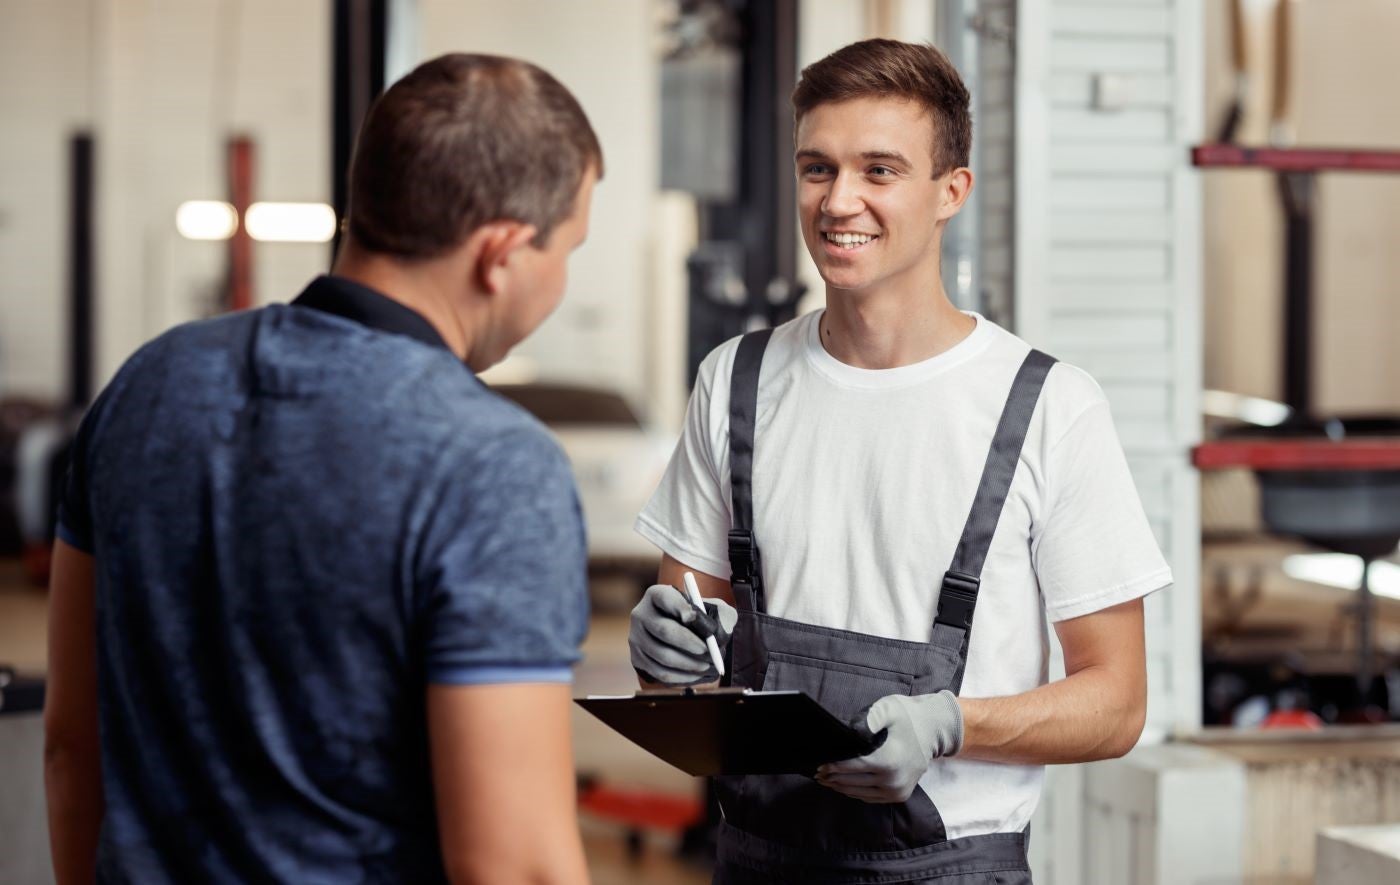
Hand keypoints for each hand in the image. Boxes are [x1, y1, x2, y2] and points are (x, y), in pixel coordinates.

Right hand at [629, 584, 736, 684]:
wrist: (681, 636)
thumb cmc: (700, 620)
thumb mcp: (713, 610)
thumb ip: (719, 616)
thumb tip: (715, 635)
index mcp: (657, 595)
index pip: (665, 598)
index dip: (679, 607)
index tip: (693, 617)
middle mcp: (641, 614)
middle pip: (664, 630)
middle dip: (690, 643)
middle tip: (708, 651)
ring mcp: (636, 639)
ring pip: (663, 656)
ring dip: (689, 664)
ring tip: (707, 665)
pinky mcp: (637, 660)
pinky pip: (661, 674)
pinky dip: (682, 677)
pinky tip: (697, 674)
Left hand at [816, 690, 961, 802]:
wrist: (935, 730)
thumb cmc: (908, 716)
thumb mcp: (888, 709)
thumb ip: (868, 719)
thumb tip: (849, 733)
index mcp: (888, 761)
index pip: (852, 767)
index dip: (833, 767)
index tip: (818, 765)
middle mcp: (893, 780)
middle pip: (852, 783)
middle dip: (832, 778)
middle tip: (817, 774)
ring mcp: (897, 791)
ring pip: (859, 793)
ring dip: (841, 787)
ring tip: (826, 781)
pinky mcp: (899, 795)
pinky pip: (870, 797)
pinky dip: (855, 792)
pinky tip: (844, 785)